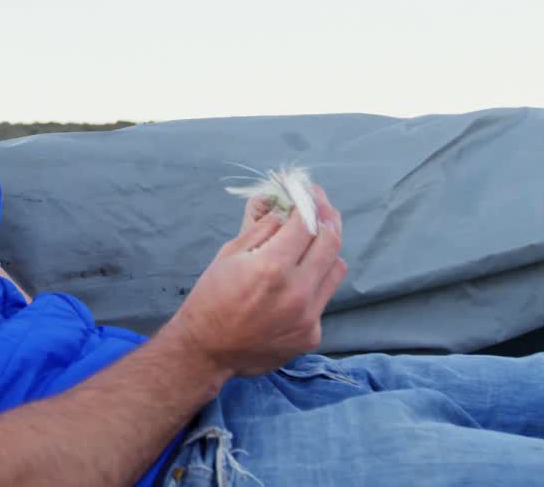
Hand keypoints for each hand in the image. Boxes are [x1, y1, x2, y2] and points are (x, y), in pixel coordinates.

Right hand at [174, 185, 345, 376]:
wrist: (207, 350)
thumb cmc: (211, 298)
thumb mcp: (229, 255)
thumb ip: (262, 230)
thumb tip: (287, 211)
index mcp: (271, 267)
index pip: (306, 223)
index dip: (310, 202)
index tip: (310, 192)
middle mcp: (296, 291)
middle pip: (331, 242)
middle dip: (327, 218)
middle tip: (321, 207)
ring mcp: (308, 316)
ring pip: (336, 269)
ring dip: (327, 251)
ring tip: (312, 244)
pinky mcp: (312, 334)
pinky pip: (324, 298)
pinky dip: (314, 284)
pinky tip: (295, 285)